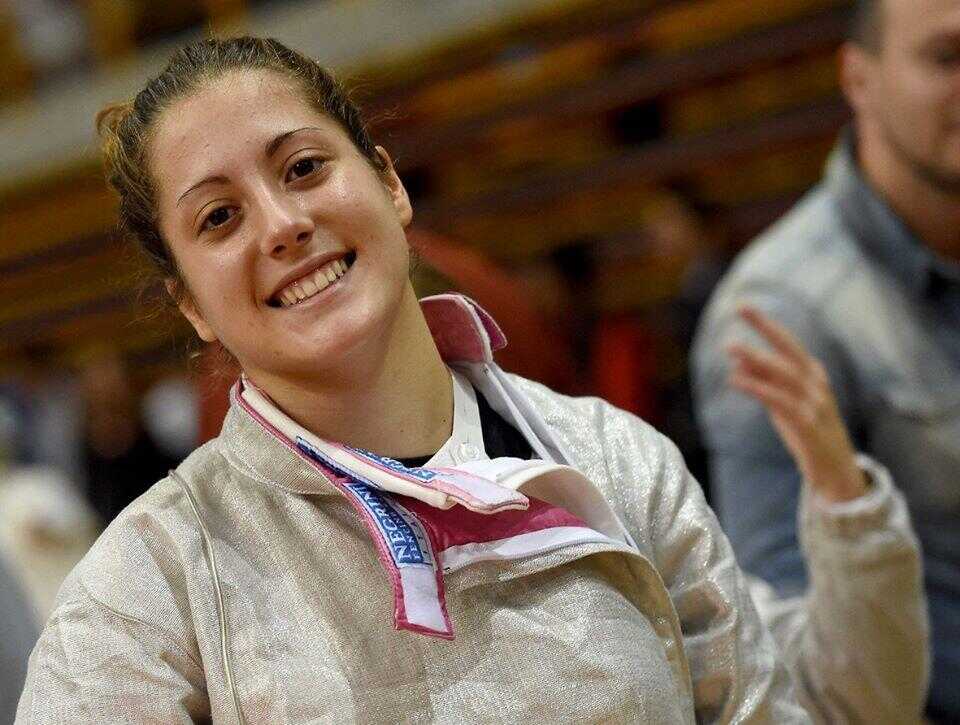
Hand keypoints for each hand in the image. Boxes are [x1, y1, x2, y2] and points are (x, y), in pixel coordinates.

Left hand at [725, 305, 866, 502]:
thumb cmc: (807, 434)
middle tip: (739, 308)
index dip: (766, 323)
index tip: (743, 306)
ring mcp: (815, 404)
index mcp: (813, 375)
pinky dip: (758, 388)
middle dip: (764, 327)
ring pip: (784, 373)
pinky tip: (736, 380)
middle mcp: (816, 384)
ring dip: (756, 357)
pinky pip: (780, 402)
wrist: (836, 473)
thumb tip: (737, 358)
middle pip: (788, 349)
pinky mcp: (809, 425)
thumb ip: (764, 380)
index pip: (787, 342)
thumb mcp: (782, 403)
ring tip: (729, 346)